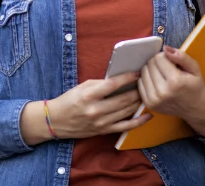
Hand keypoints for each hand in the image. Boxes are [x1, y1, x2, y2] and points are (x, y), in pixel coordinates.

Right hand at [21, 72, 151, 143]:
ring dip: (139, 102)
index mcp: (89, 95)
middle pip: (124, 99)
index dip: (128, 78)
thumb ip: (101, 83)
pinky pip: (125, 127)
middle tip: (145, 83)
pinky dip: (139, 121)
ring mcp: (101, 122)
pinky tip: (148, 115)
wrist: (56, 121)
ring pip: (127, 111)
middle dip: (137, 90)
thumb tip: (121, 79)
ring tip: (146, 93)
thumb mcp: (82, 86)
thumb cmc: (69, 100)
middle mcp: (96, 110)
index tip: (138, 72)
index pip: (113, 84)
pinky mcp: (104, 131)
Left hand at [137, 46, 204, 136]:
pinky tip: (157, 82)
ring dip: (151, 70)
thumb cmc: (194, 86)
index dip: (165, 57)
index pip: (159, 58)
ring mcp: (154, 99)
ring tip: (163, 75)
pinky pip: (140, 83)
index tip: (172, 63)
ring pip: (143, 72)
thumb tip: (165, 48)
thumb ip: (181, 56)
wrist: (194, 108)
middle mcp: (163, 92)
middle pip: (150, 64)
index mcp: (175, 82)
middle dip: (158, 62)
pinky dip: (147, 79)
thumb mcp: (194, 68)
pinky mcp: (148, 103)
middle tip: (168, 69)